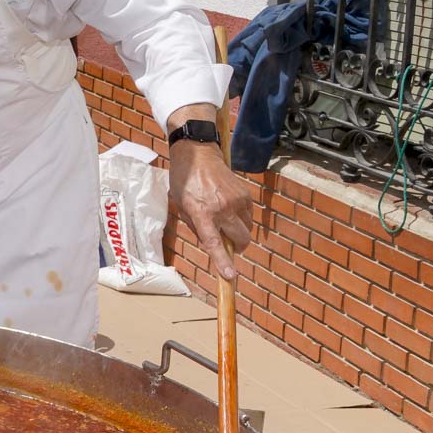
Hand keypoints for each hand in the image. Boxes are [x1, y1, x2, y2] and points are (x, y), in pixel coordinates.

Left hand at [168, 140, 253, 279]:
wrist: (198, 155)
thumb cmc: (185, 183)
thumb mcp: (182, 207)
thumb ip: (197, 227)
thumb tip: (213, 243)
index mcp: (202, 214)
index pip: (214, 243)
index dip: (222, 261)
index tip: (230, 276)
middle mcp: (222, 208)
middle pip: (240, 239)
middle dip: (237, 247)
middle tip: (229, 245)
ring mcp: (236, 201)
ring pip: (247, 229)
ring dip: (239, 232)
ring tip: (225, 220)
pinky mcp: (245, 194)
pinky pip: (249, 216)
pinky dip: (242, 219)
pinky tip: (230, 209)